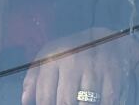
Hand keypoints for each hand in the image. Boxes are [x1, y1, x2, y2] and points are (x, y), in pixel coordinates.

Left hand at [21, 28, 138, 104]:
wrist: (107, 39)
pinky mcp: (113, 77)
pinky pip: (106, 102)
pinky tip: (95, 102)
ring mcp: (94, 70)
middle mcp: (73, 63)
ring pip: (85, 104)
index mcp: (53, 59)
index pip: (44, 94)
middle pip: (64, 101)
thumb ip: (34, 78)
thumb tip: (25, 100)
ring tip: (77, 103)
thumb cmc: (71, 52)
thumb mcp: (48, 56)